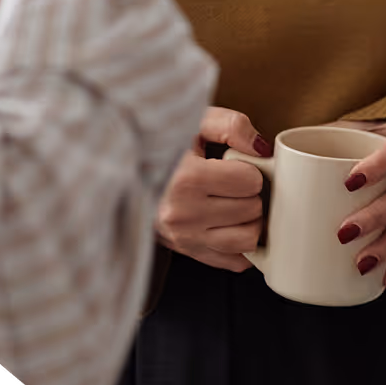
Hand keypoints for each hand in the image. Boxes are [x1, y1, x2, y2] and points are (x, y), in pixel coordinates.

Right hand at [154, 107, 271, 272]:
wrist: (122, 169)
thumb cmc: (161, 146)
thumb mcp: (191, 123)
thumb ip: (230, 126)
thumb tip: (263, 149)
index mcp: (185, 179)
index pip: (249, 181)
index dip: (247, 169)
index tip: (233, 165)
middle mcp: (184, 214)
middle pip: (252, 209)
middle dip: (247, 193)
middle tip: (230, 182)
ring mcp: (186, 238)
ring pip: (249, 238)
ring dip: (247, 219)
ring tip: (230, 202)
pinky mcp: (189, 252)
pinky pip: (237, 261)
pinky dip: (239, 244)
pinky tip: (226, 223)